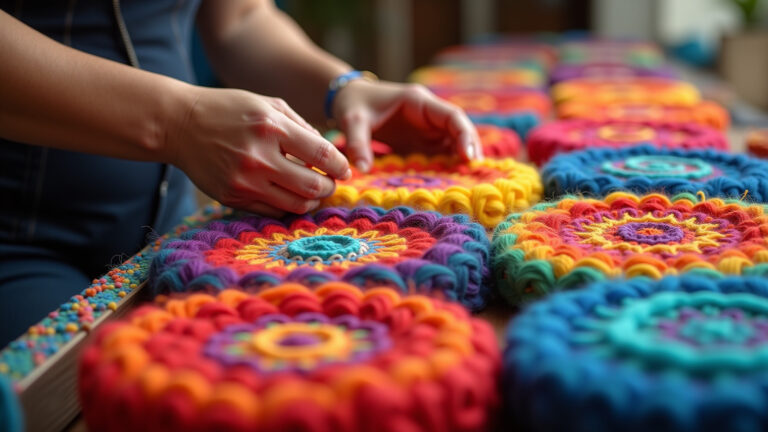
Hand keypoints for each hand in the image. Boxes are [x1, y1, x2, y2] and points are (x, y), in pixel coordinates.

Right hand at [166, 86, 350, 216]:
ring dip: (312, 201)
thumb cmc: (229, 110)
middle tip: (331, 184)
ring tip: (314, 193)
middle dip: (330, 187)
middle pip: (313, 186)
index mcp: (272, 128)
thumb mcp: (268, 104)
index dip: (340, 166)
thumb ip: (302, 126)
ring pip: (296, 204)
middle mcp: (259, 157)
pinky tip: (290, 196)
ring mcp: (244, 181)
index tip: (345, 170)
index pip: (321, 155)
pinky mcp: (233, 197)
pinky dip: (288, 206)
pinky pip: (273, 211)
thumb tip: (329, 154)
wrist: (180, 125)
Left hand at [332, 79, 481, 171]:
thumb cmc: (352, 104)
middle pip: (458, 129)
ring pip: (452, 141)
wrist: (346, 99)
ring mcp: (424, 127)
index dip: (464, 134)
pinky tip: (450, 179)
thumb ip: (358, 143)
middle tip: (475, 172)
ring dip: (461, 157)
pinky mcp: (418, 140)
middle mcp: (426, 113)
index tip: (468, 156)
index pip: (451, 115)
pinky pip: (438, 151)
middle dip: (469, 148)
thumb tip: (363, 170)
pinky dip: (446, 164)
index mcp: (417, 101)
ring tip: (468, 179)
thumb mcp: (352, 121)